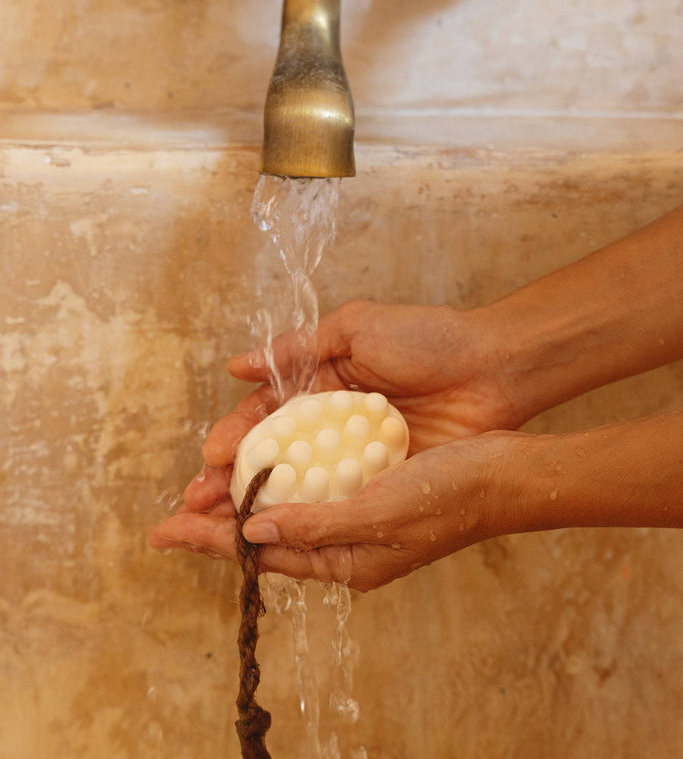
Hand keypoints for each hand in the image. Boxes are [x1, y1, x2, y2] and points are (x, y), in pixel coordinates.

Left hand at [149, 432, 517, 591]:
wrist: (506, 471)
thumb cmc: (450, 497)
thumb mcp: (380, 514)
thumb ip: (316, 525)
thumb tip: (253, 532)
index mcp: (348, 560)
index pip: (264, 554)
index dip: (211, 539)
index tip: (166, 531)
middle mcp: (347, 540)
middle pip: (268, 533)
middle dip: (219, 520)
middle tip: (173, 508)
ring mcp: (358, 511)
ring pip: (287, 505)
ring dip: (246, 493)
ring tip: (207, 482)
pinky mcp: (370, 481)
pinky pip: (314, 480)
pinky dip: (284, 470)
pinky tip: (267, 454)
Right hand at [173, 299, 516, 518]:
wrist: (493, 367)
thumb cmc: (427, 339)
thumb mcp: (356, 328)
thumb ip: (297, 348)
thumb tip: (235, 366)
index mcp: (324, 387)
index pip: (268, 417)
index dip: (236, 437)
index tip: (209, 458)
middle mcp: (335, 427)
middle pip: (275, 459)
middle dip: (235, 480)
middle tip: (198, 502)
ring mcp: (359, 459)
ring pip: (300, 488)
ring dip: (260, 505)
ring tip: (221, 525)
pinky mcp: (386, 482)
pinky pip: (340, 502)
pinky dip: (308, 516)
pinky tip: (278, 530)